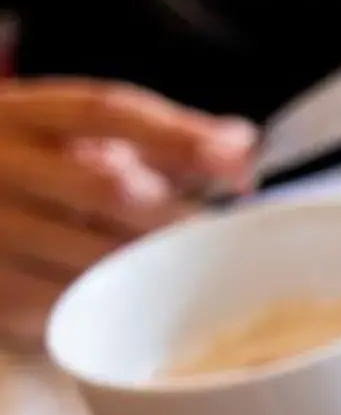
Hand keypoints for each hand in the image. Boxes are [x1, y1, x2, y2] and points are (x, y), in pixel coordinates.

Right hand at [0, 79, 253, 343]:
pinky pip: (67, 303)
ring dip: (152, 266)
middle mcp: (0, 165)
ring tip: (188, 271)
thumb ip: (159, 140)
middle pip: (108, 187)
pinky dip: (112, 302)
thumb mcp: (76, 137)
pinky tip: (136, 301)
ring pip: (93, 253)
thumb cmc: (28, 168)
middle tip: (224, 236)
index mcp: (25, 115)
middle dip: (178, 214)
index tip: (241, 161)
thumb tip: (241, 147)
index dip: (181, 136)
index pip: (107, 111)